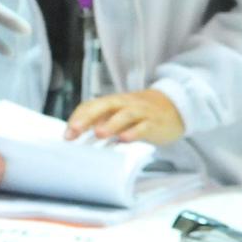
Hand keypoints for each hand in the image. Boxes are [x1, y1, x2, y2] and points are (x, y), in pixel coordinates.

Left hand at [66, 89, 183, 145]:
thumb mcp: (119, 114)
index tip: (67, 135)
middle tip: (75, 130)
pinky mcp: (155, 123)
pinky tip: (124, 140)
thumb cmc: (140, 113)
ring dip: (111, 123)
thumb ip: (102, 122)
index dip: (78, 118)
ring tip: (99, 134)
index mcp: (113, 102)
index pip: (91, 105)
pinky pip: (144, 126)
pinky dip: (134, 132)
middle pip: (105, 105)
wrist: (174, 107)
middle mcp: (125, 104)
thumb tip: (79, 136)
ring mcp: (141, 112)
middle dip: (88, 117)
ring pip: (125, 114)